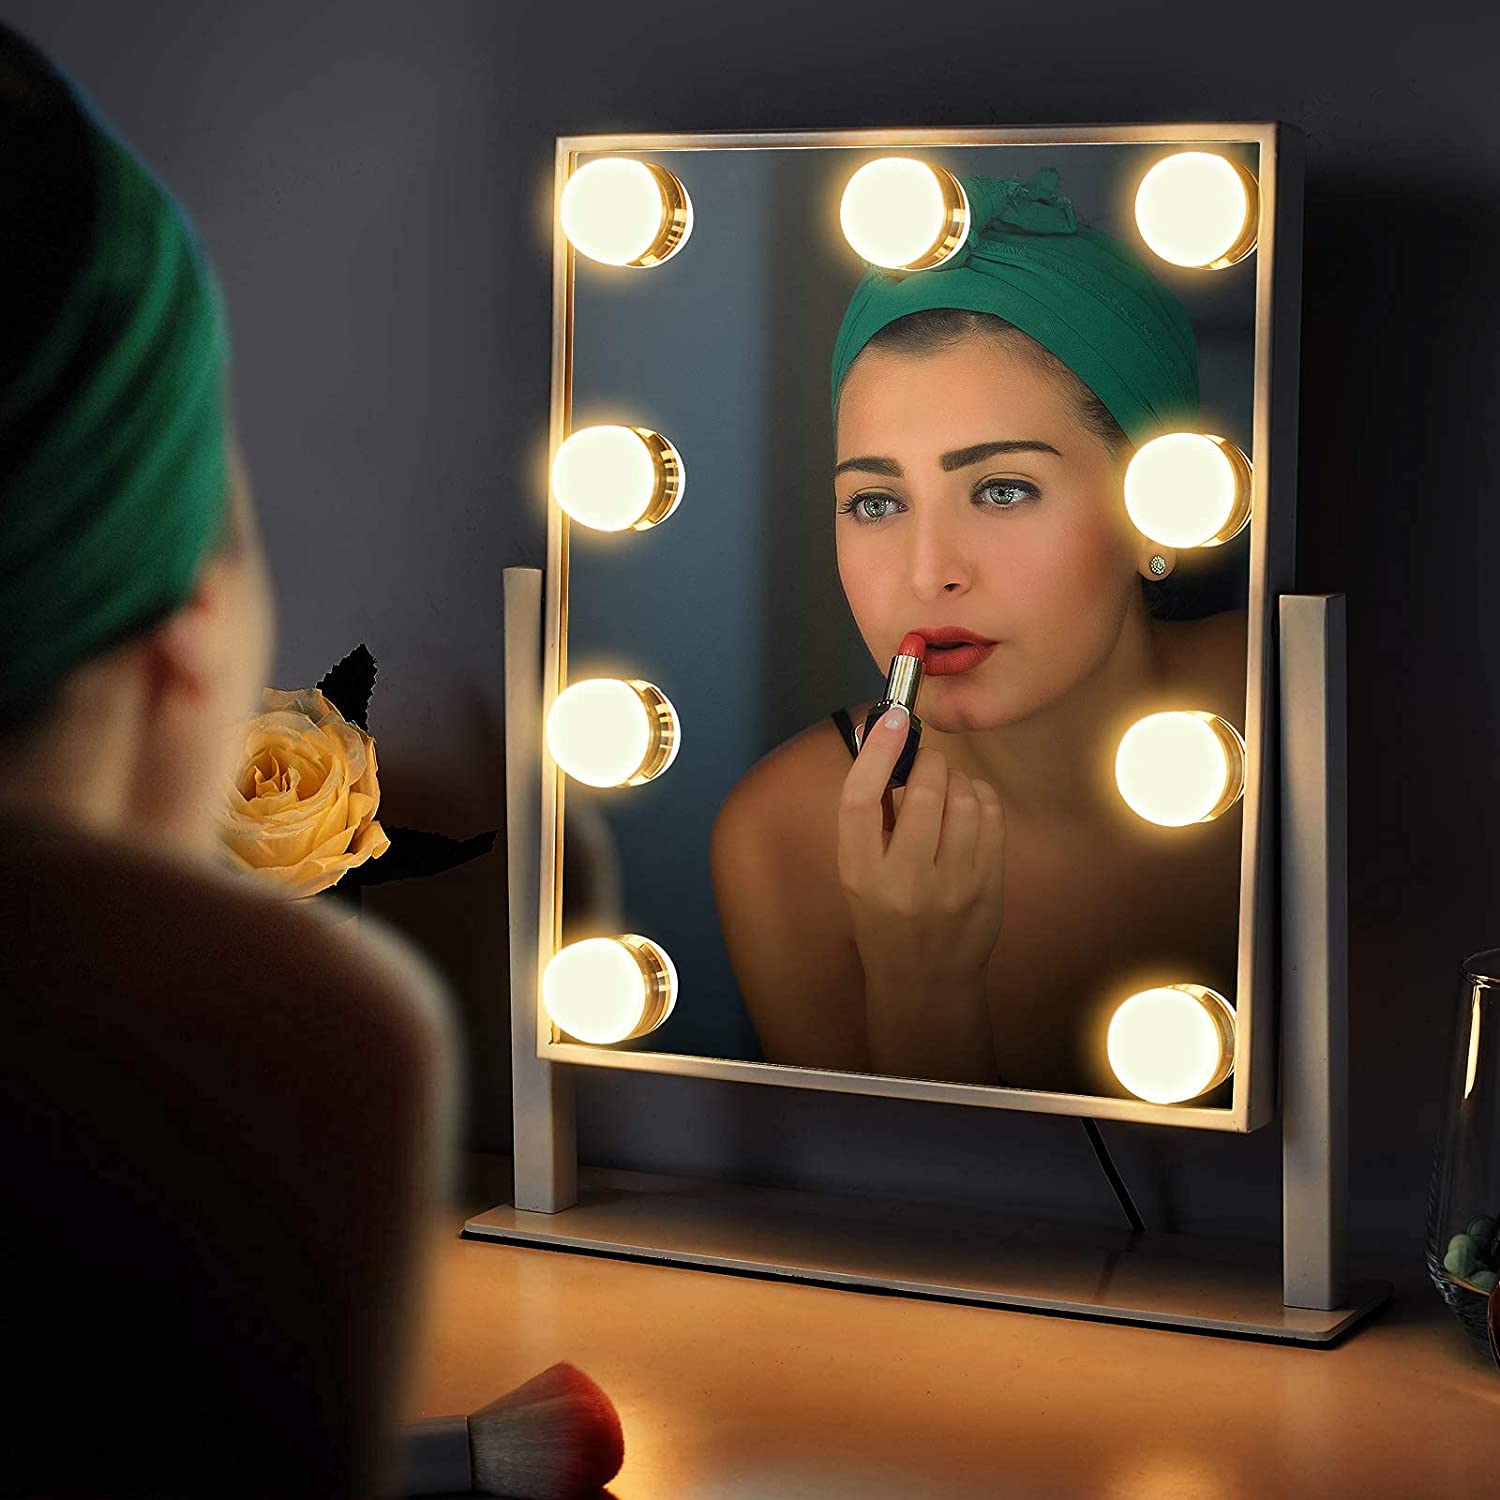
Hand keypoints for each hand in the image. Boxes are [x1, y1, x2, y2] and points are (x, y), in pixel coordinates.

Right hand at [837, 704, 1006, 987]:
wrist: (924, 980)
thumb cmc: (882, 918)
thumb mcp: (858, 873)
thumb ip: (869, 817)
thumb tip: (886, 742)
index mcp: (859, 873)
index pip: (860, 799)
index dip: (877, 751)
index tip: (892, 717)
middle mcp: (905, 879)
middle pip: (923, 790)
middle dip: (928, 762)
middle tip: (924, 765)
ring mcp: (954, 884)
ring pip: (964, 798)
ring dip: (956, 780)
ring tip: (945, 793)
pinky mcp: (990, 886)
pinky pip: (991, 816)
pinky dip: (980, 798)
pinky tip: (968, 809)